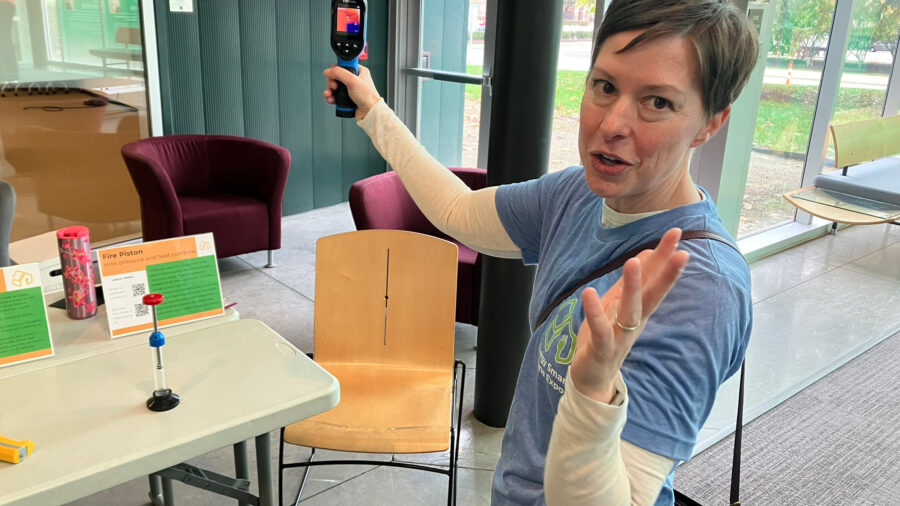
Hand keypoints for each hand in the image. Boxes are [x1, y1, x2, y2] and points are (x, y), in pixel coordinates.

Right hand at [323, 64, 381, 119]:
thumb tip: (328, 71)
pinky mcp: (348, 98)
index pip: (343, 65)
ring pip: (335, 86)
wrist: (370, 112)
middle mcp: (355, 79)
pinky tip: (331, 99)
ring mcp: (351, 89)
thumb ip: (338, 73)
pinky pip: (336, 95)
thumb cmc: (368, 97)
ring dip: (330, 90)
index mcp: (359, 71)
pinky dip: (332, 97)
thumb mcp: (352, 80)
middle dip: (332, 82)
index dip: (336, 69)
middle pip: (337, 76)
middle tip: (335, 87)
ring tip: (329, 94)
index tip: (334, 74)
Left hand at [569, 228, 689, 402]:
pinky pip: (600, 329)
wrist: (593, 379)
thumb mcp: (618, 306)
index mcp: (638, 310)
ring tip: (633, 262)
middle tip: (680, 249)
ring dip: (633, 287)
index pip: (655, 280)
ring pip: (631, 310)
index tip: (676, 233)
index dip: (665, 257)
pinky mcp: (601, 349)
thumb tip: (646, 255)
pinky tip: (589, 293)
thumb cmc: (606, 338)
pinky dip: (595, 312)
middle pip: (653, 295)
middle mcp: (634, 322)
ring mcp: (619, 336)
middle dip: (666, 272)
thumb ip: (632, 284)